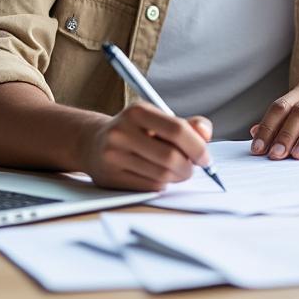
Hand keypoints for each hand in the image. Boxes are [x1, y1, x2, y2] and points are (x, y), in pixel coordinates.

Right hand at [81, 102, 212, 190]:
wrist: (92, 142)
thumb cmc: (134, 131)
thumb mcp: (157, 119)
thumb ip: (186, 125)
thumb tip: (206, 133)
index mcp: (137, 111)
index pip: (177, 129)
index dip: (197, 146)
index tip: (205, 158)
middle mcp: (122, 131)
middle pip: (170, 156)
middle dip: (188, 167)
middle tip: (192, 168)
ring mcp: (113, 155)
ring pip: (161, 175)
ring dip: (177, 177)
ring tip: (176, 171)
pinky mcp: (110, 177)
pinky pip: (149, 187)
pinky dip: (161, 185)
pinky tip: (157, 176)